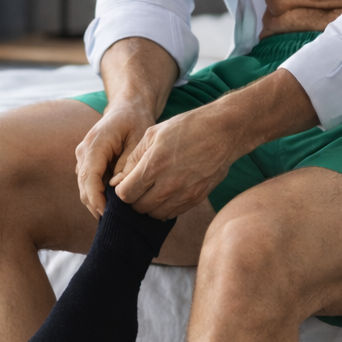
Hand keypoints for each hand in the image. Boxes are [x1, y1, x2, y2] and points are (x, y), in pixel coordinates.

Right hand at [75, 100, 156, 217]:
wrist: (128, 107)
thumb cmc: (136, 120)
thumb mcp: (138, 139)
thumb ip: (128, 163)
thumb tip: (116, 187)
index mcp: (95, 143)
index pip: (89, 176)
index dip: (96, 198)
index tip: (106, 215)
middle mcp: (84, 151)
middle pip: (84, 186)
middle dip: (96, 206)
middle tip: (113, 224)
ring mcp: (83, 157)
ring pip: (85, 187)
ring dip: (96, 203)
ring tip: (115, 219)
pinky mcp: (88, 162)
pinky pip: (89, 184)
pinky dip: (98, 196)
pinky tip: (113, 208)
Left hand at [110, 106, 235, 219]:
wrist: (224, 131)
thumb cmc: (187, 127)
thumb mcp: (153, 134)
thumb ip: (132, 159)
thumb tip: (117, 181)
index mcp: (154, 165)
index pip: (126, 194)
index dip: (121, 190)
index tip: (125, 183)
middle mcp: (168, 184)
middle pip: (139, 207)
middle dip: (134, 199)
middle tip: (138, 188)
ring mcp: (184, 193)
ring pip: (155, 214)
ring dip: (150, 206)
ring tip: (153, 191)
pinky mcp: (197, 198)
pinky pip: (173, 214)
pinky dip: (166, 208)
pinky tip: (167, 194)